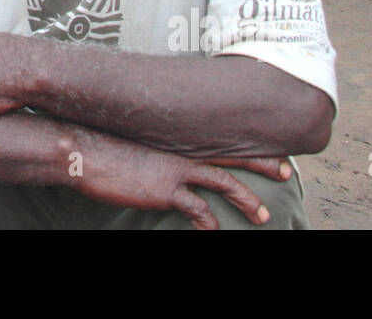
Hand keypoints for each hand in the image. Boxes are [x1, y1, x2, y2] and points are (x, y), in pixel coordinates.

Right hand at [72, 131, 274, 229]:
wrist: (84, 150)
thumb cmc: (103, 146)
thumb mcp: (135, 142)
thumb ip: (154, 149)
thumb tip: (159, 155)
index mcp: (175, 139)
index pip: (218, 137)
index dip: (244, 141)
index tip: (264, 143)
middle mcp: (181, 151)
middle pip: (231, 154)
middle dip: (262, 162)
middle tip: (287, 171)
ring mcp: (175, 170)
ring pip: (224, 182)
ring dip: (247, 199)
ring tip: (264, 216)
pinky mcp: (165, 190)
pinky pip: (196, 209)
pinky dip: (209, 223)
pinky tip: (214, 234)